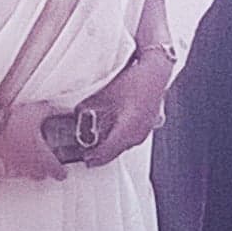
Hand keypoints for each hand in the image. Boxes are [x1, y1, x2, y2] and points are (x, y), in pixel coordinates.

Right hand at [0, 102, 66, 181]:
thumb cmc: (12, 121)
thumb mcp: (37, 111)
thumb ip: (50, 112)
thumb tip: (57, 109)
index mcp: (42, 158)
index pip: (58, 173)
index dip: (61, 171)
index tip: (62, 170)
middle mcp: (28, 168)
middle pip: (41, 176)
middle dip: (43, 169)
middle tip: (43, 158)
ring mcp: (12, 170)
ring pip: (23, 174)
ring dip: (26, 167)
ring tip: (24, 154)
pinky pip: (6, 171)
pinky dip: (8, 164)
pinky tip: (8, 154)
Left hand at [83, 53, 171, 167]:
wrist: (154, 71)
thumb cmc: (133, 82)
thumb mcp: (103, 95)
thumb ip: (86, 110)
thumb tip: (77, 119)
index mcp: (127, 130)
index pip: (106, 152)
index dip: (93, 157)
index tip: (84, 158)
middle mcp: (137, 135)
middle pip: (114, 151)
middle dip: (100, 153)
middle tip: (86, 154)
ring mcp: (144, 132)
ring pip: (122, 146)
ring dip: (110, 146)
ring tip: (97, 143)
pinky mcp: (147, 126)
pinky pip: (130, 138)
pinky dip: (119, 138)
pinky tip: (112, 131)